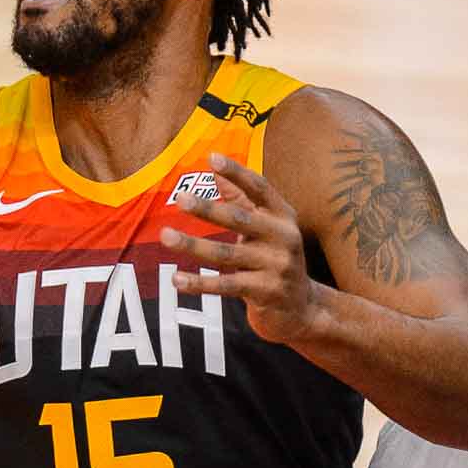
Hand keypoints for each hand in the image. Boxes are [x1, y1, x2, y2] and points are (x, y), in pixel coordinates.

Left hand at [160, 152, 322, 342]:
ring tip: (165, 236)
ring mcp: (277, 266)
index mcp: (283, 216)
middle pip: (241, 219)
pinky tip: (176, 280)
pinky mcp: (265, 292)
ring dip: (193, 245)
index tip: (212, 158)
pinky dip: (199, 283)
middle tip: (180, 198)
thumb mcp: (265, 228)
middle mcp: (284, 238)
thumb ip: (240, 200)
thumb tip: (214, 170)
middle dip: (209, 208)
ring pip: (227, 254)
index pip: (260, 188)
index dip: (237, 173)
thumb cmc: (275, 260)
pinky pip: (226, 285)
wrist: (301, 309)